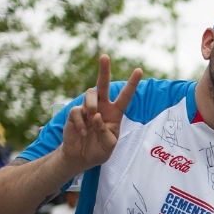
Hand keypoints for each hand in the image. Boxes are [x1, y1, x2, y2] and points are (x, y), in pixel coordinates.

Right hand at [60, 54, 142, 170]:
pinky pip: (78, 110)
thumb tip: (96, 115)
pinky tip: (83, 133)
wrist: (81, 157)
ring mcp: (87, 109)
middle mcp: (102, 107)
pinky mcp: (74, 113)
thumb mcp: (109, 145)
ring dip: (92, 104)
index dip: (132, 83)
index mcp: (115, 113)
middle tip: (105, 56)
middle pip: (102, 84)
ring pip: (90, 94)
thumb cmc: (99, 150)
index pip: (125, 96)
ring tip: (93, 117)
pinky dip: (81, 122)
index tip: (139, 70)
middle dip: (104, 70)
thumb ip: (106, 132)